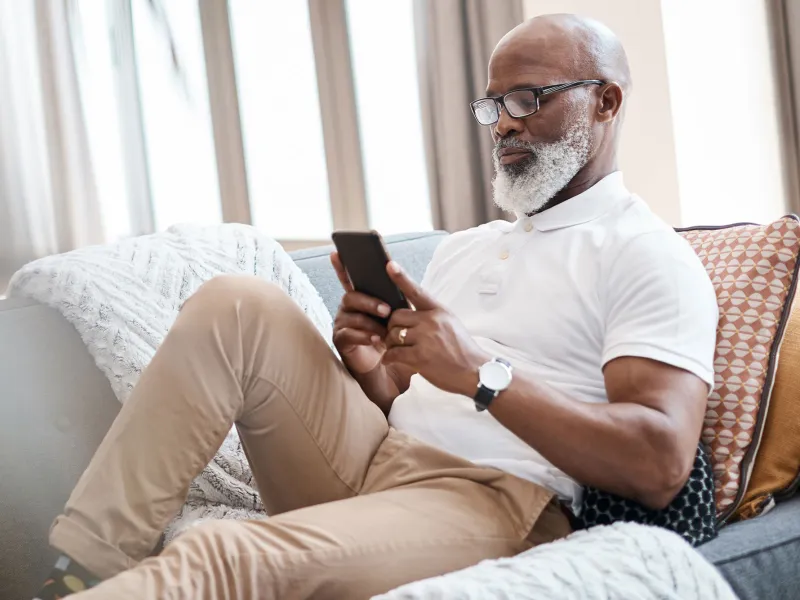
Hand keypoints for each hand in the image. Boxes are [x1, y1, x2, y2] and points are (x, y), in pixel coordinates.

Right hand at [330, 252, 391, 373]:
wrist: (389, 365)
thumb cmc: (393, 336)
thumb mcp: (396, 314)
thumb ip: (393, 297)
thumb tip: (396, 275)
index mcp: (360, 298)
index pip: (348, 279)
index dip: (341, 266)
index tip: (336, 252)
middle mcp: (347, 308)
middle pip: (351, 297)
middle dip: (369, 302)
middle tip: (387, 310)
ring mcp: (342, 324)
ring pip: (351, 316)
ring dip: (370, 322)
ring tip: (385, 330)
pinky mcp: (341, 341)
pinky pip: (350, 334)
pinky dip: (365, 337)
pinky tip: (377, 340)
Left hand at [382, 261, 488, 395]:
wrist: (475, 372)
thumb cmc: (462, 350)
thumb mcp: (451, 324)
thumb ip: (431, 316)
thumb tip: (410, 314)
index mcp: (439, 311)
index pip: (416, 291)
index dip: (401, 277)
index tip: (389, 265)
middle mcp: (431, 321)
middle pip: (396, 316)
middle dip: (392, 327)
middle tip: (395, 337)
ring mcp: (425, 338)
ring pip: (393, 335)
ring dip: (390, 344)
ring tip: (397, 350)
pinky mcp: (420, 357)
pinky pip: (393, 353)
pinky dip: (389, 358)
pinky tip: (392, 360)